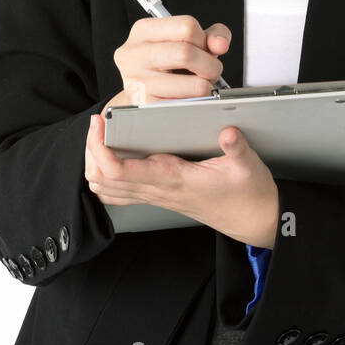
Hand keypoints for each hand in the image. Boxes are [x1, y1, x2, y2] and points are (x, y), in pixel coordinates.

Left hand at [84, 114, 279, 249]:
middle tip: (96, 126)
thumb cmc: (248, 194)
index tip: (98, 124)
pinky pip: (120, 194)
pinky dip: (107, 177)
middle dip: (91, 152)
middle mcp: (158, 190)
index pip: (119, 170)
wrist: (253, 220)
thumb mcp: (249, 167)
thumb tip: (228, 132)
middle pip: (102, 179)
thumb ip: (237, 148)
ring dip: (96, 165)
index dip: (100, 148)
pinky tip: (114, 158)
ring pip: (107, 190)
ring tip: (101, 138)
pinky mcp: (159, 197)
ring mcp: (156, 196)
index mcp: (173, 178)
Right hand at [103, 14, 231, 111]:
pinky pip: (189, 106)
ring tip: (199, 87)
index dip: (203, 40)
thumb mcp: (185, 42)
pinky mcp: (147, 107)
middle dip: (210, 66)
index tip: (203, 50)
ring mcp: (137, 82)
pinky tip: (188, 98)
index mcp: (143, 30)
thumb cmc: (166, 65)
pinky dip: (196, 103)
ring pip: (194, 84)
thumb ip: (210, 36)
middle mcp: (134, 54)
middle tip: (210, 72)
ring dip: (206, 88)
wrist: (138, 94)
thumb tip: (220, 44)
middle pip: (187, 53)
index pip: (186, 26)